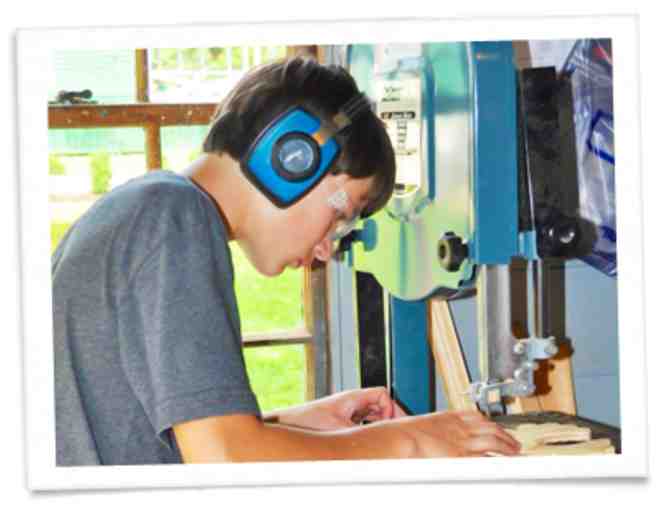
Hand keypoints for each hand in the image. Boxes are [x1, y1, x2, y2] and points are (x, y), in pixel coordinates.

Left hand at [265, 387, 405, 430]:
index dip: (392, 408)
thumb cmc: (306, 421)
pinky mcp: (341, 419)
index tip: (396, 424)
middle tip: (397, 432)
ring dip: (380, 424)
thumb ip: (361, 433)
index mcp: (352, 398)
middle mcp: (350, 402)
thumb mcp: (338, 430)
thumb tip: (378, 440)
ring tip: (385, 438)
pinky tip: (368, 442)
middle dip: (389, 417)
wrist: (288, 423)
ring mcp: (346, 410)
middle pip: (379, 404)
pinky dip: (369, 430)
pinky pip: (362, 422)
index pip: (382, 395)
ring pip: (371, 414)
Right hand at [399, 410, 520, 456]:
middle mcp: (458, 427)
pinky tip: (505, 463)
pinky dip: (498, 459)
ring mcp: (462, 441)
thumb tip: (427, 436)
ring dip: (507, 446)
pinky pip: (486, 457)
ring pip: (493, 440)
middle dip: (503, 433)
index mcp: (447, 417)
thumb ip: (429, 430)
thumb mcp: (418, 426)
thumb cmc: (403, 434)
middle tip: (511, 439)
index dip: (487, 421)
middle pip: (489, 427)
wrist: (401, 439)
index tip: (494, 425)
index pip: (474, 416)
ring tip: (515, 451)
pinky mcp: (462, 456)